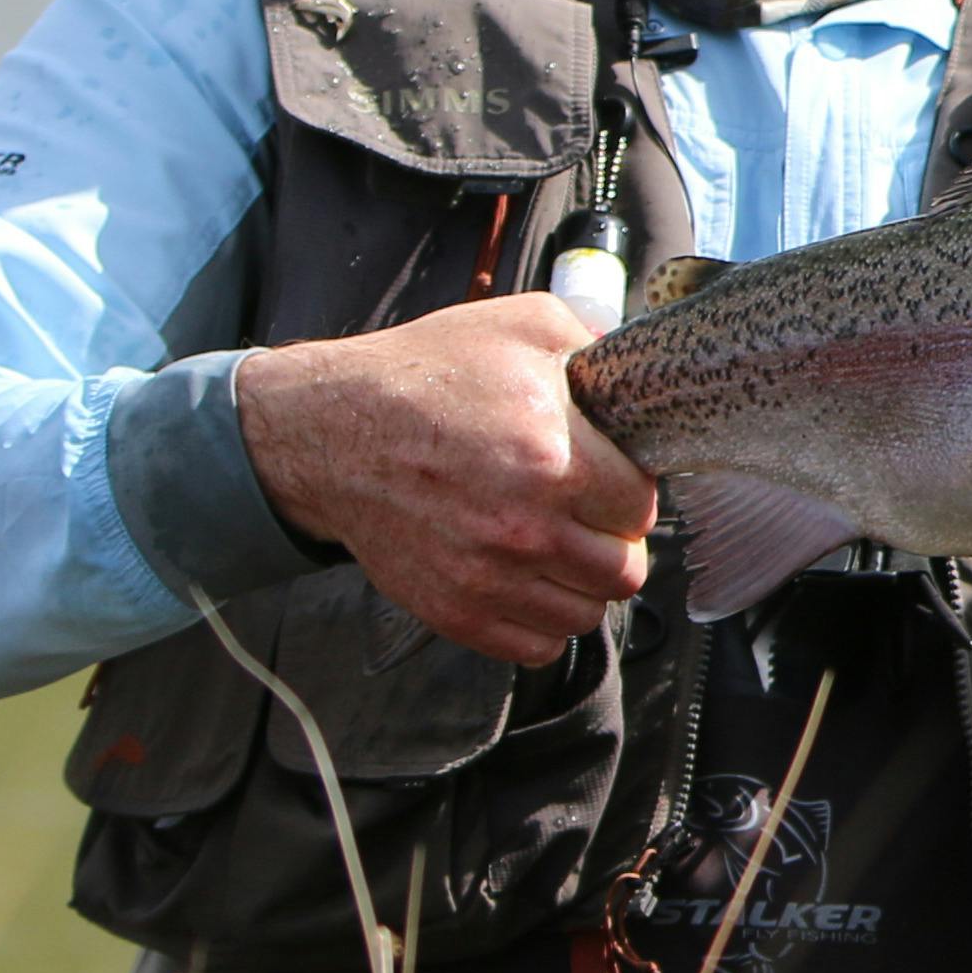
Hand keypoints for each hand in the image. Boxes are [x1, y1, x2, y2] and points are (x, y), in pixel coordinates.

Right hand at [232, 296, 656, 667]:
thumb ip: (595, 347)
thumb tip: (640, 374)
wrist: (329, 432)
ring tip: (554, 545)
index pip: (641, 508)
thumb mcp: (521, 325)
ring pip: (585, 614)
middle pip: (624, 571)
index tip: (607, 478)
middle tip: (586, 516)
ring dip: (578, 583)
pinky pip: (536, 647)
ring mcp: (488, 579)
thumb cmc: (425, 375)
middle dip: (612, 541)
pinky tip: (524, 578)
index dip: (629, 490)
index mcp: (551, 458)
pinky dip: (539, 620)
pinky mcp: (456, 613)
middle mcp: (525, 528)